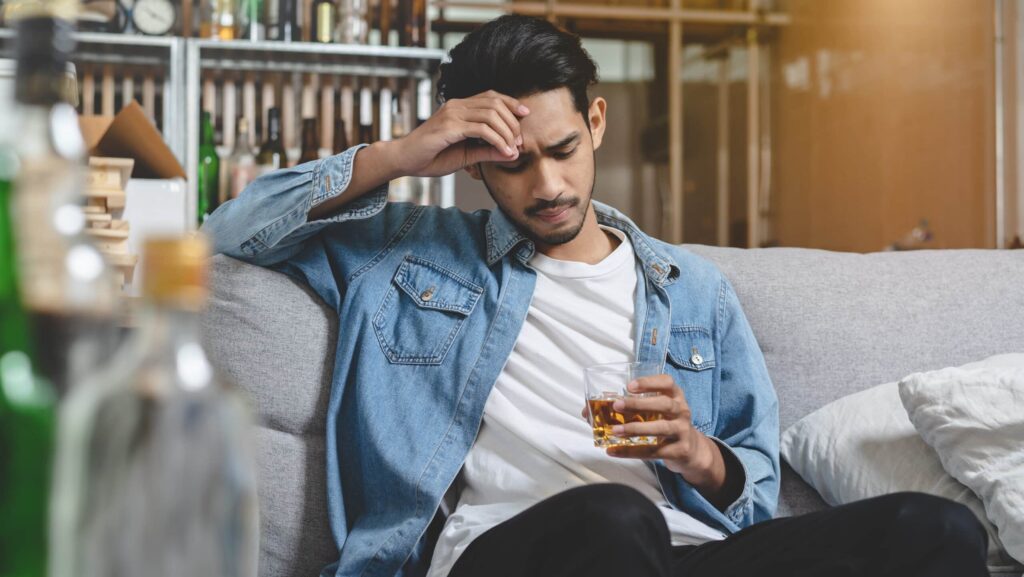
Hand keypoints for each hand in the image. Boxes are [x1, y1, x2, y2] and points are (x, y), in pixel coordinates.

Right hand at [390, 90, 529, 177]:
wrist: (404, 160)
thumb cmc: (432, 157)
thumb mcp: (466, 154)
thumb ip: (488, 151)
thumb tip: (513, 153)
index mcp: (460, 107)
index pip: (491, 96)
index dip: (511, 103)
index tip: (525, 115)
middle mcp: (457, 105)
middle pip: (495, 103)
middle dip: (513, 122)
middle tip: (520, 142)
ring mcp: (452, 114)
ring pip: (491, 115)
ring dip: (507, 133)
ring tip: (513, 148)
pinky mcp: (449, 127)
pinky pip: (481, 129)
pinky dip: (497, 140)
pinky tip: (504, 152)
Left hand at [593, 375, 723, 489]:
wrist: (691, 451)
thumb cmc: (665, 423)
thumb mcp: (656, 411)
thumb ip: (629, 407)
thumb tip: (587, 411)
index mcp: (675, 396)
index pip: (667, 383)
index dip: (649, 382)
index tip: (629, 385)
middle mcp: (682, 411)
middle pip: (664, 404)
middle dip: (639, 404)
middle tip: (617, 405)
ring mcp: (682, 431)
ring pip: (660, 428)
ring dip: (636, 428)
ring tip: (615, 431)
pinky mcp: (679, 451)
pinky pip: (654, 452)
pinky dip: (632, 452)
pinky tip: (614, 451)